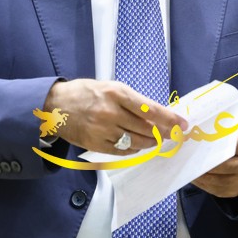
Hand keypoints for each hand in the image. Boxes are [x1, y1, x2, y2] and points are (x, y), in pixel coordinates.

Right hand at [43, 79, 185, 154]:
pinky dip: (134, 149)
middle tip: (174, 135)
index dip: (169, 118)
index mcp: (116, 93)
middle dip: (164, 133)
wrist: (55, 106)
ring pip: (137, 142)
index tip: (182, 124)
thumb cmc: (86, 92)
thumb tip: (156, 113)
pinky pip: (123, 151)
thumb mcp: (110, 87)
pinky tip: (138, 145)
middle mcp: (111, 112)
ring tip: (157, 140)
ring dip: (151, 142)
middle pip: (146, 128)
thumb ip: (132, 100)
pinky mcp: (96, 144)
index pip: (150, 109)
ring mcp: (103, 130)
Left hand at [191, 127, 237, 197]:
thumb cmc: (233, 138)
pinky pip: (216, 190)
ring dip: (200, 176)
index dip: (209, 147)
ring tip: (187, 170)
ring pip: (217, 181)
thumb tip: (191, 135)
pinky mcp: (236, 191)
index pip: (227, 146)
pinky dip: (203, 184)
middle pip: (221, 166)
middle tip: (186, 160)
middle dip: (202, 163)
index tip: (194, 146)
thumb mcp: (228, 129)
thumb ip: (215, 131)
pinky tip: (194, 177)